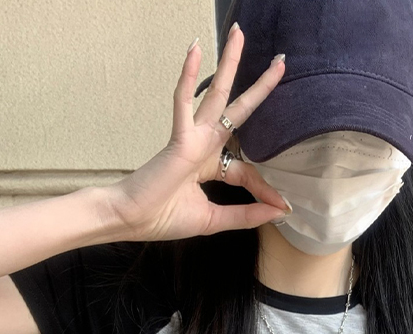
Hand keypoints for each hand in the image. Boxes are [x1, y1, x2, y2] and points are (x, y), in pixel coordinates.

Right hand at [110, 26, 290, 241]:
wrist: (130, 219)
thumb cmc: (163, 218)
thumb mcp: (213, 220)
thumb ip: (245, 216)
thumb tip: (279, 211)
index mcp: (210, 167)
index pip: (246, 169)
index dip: (266, 188)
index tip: (283, 205)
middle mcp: (203, 146)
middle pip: (238, 111)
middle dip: (260, 87)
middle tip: (282, 62)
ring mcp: (191, 138)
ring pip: (215, 94)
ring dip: (230, 64)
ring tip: (240, 34)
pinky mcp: (179, 138)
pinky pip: (183, 101)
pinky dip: (188, 77)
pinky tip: (196, 49)